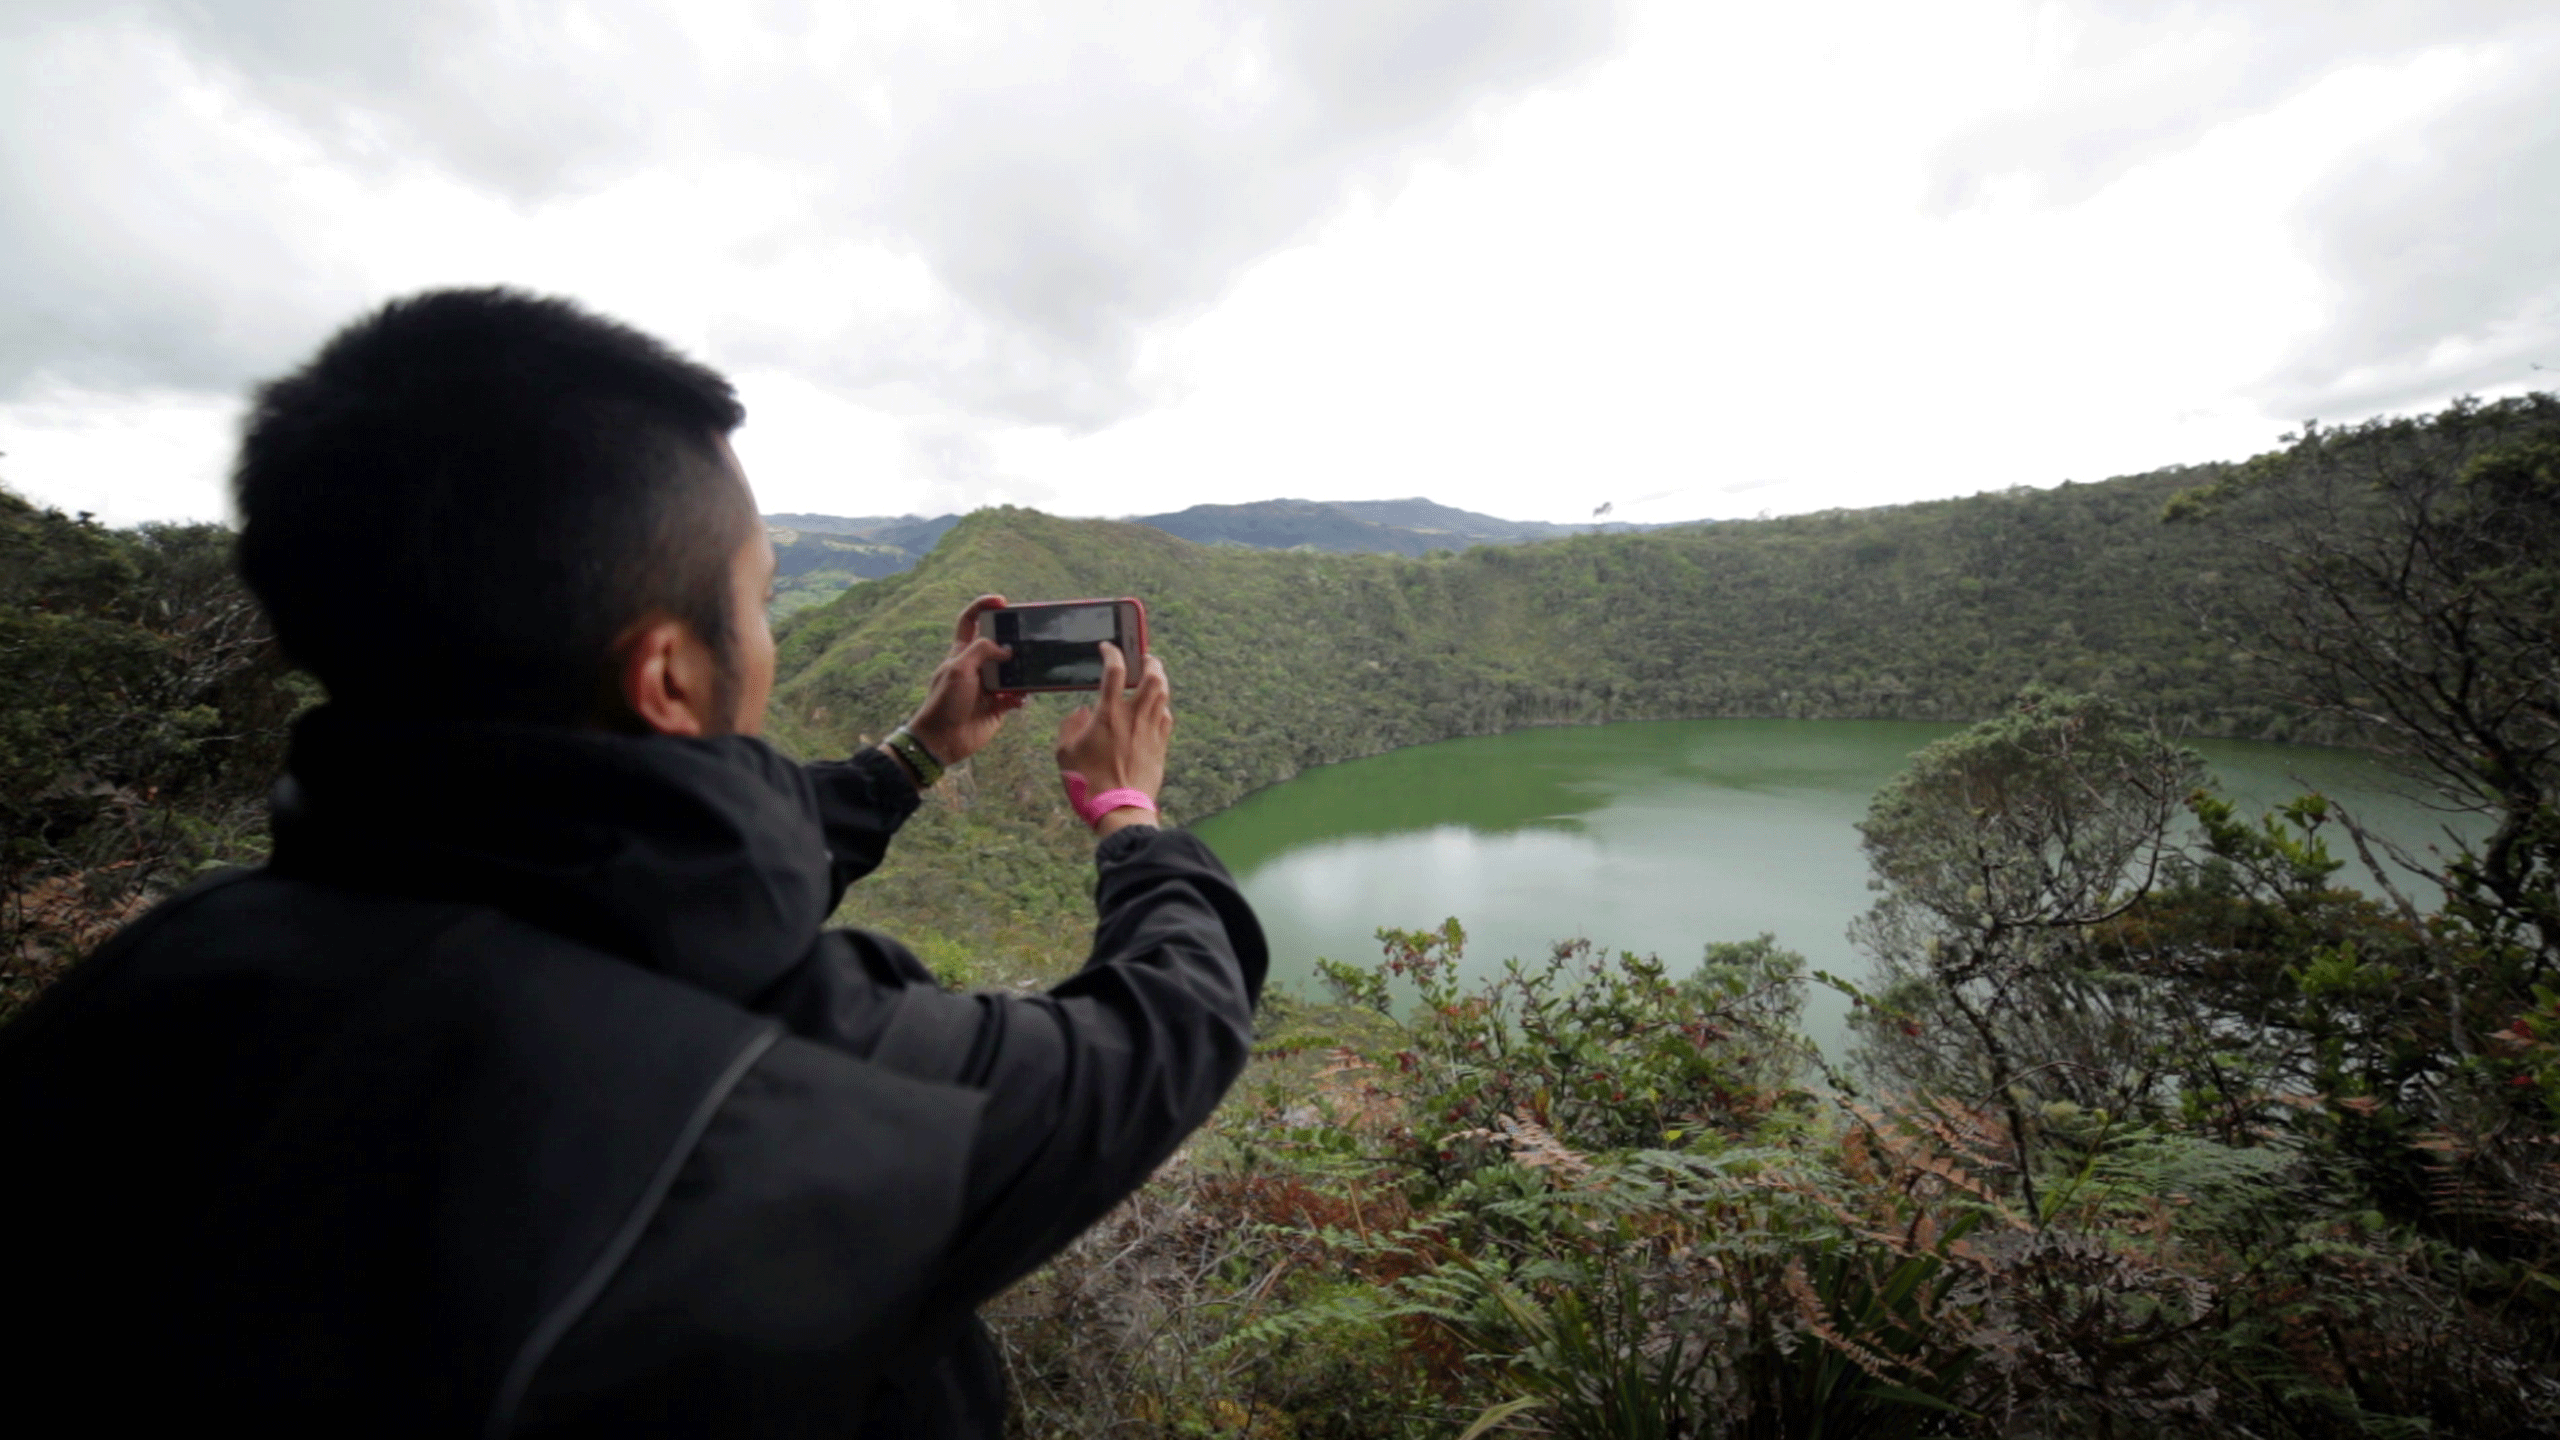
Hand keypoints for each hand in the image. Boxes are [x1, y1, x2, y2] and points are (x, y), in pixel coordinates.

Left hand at [901, 594, 1023, 765]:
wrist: (943, 740)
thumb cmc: (944, 702)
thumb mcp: (959, 669)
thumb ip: (982, 651)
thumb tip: (1006, 649)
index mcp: (962, 652)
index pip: (970, 620)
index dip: (983, 606)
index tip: (1002, 602)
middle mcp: (977, 666)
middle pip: (999, 644)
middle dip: (1013, 640)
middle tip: (1028, 639)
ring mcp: (989, 685)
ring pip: (1013, 670)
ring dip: (1021, 670)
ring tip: (1028, 670)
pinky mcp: (999, 705)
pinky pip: (1017, 695)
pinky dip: (1021, 696)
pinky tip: (1019, 699)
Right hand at [1055, 642, 1171, 818]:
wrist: (1120, 809)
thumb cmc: (1088, 783)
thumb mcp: (1065, 753)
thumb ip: (1070, 726)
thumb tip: (1081, 712)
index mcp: (1108, 715)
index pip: (1115, 671)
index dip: (1112, 653)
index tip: (1108, 648)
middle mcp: (1133, 718)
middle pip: (1152, 677)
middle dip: (1150, 662)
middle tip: (1144, 657)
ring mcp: (1150, 731)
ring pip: (1163, 694)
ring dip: (1160, 679)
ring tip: (1153, 675)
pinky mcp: (1160, 746)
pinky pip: (1167, 717)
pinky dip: (1162, 706)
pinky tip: (1157, 708)